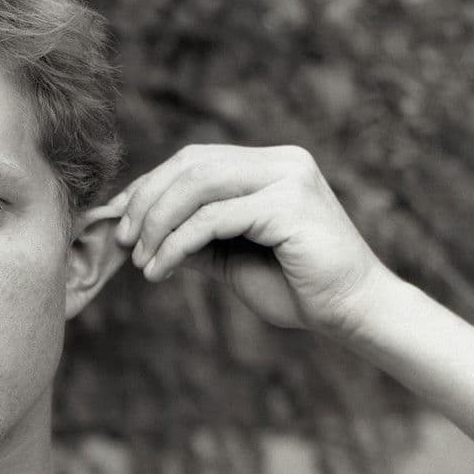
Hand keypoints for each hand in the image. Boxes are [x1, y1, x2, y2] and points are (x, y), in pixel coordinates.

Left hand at [112, 144, 390, 336]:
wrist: (353, 313)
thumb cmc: (296, 287)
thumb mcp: (230, 256)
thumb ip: (192, 235)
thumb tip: (135, 230)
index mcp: (270, 164)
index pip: (194, 160)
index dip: (149, 186)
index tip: (120, 220)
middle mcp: (282, 161)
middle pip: (190, 165)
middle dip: (147, 202)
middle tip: (124, 242)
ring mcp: (288, 178)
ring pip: (197, 185)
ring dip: (158, 224)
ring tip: (141, 260)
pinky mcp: (289, 205)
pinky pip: (212, 218)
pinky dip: (177, 244)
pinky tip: (160, 270)